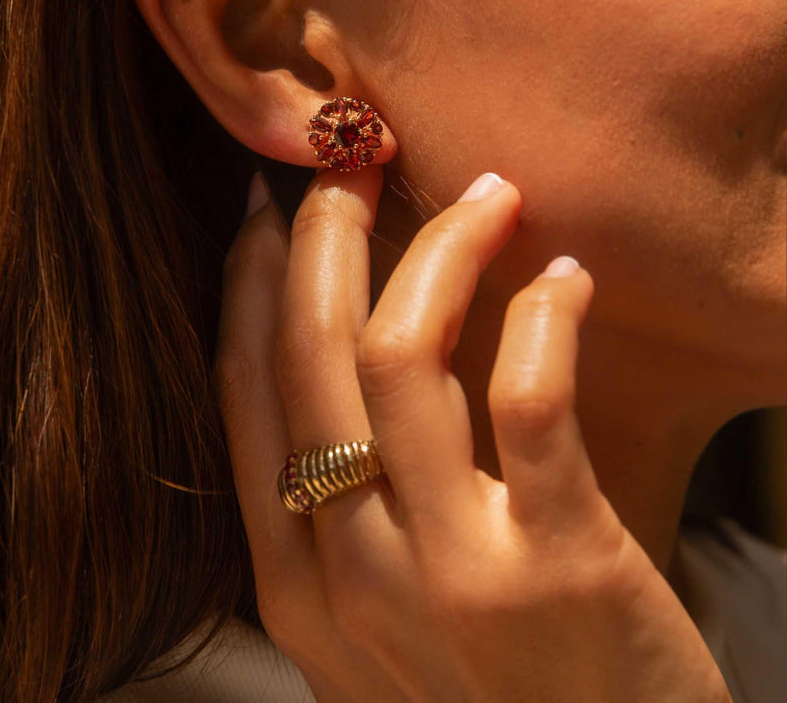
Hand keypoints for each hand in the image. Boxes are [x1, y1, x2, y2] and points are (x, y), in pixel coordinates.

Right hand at [214, 166, 730, 702]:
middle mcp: (350, 575)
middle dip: (325, 233)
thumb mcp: (383, 614)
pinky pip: (528, 399)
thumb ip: (345, 512)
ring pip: (401, 356)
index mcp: (295, 582)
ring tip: (489, 195)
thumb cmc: (495, 688)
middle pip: (309, 352)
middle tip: (357, 165)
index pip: (246, 389)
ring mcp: (448, 574)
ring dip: (443, 248)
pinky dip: (546, 315)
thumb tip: (339, 367)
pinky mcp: (555, 567)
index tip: (271, 210)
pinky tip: (568, 279)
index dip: (251, 281)